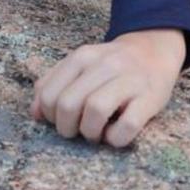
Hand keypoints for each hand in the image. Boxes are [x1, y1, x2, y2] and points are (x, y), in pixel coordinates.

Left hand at [30, 29, 184, 146]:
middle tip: (77, 130)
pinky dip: (116, 137)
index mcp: (82, 57)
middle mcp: (104, 65)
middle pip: (68, 104)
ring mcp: (128, 80)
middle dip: (66, 128)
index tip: (60, 119)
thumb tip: (35, 114)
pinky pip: (127, 125)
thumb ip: (53, 84)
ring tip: (95, 133)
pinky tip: (114, 134)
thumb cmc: (110, 67)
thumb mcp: (79, 66)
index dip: (49, 116)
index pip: (48, 94)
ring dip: (89, 132)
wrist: (154, 52)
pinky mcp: (150, 98)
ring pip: (95, 111)